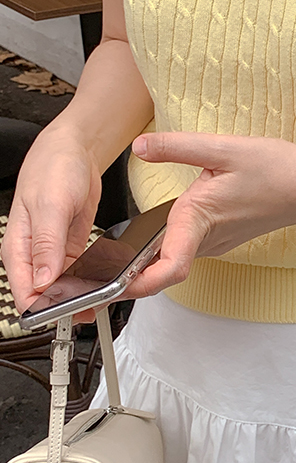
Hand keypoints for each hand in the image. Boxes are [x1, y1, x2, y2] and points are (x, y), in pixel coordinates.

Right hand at [3, 127, 101, 321]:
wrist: (72, 150)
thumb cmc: (52, 169)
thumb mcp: (50, 205)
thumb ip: (46, 244)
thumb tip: (41, 281)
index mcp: (19, 249)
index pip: (25, 294)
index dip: (46, 309)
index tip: (70, 312)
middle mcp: (34, 256)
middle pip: (48, 296)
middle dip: (72, 303)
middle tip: (99, 303)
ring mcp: (54, 254)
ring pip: (67, 287)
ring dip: (86, 292)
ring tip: (110, 293)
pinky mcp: (73, 249)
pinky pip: (83, 273)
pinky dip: (95, 278)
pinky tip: (110, 279)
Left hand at [124, 133, 295, 297]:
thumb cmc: (277, 169)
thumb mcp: (223, 148)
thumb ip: (175, 146)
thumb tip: (139, 146)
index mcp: (200, 218)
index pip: (167, 268)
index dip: (136, 283)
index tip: (110, 286)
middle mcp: (207, 239)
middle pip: (160, 267)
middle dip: (128, 271)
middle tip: (94, 269)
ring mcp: (217, 243)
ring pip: (173, 258)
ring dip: (148, 258)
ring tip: (116, 251)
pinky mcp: (223, 239)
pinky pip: (188, 248)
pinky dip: (168, 247)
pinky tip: (160, 229)